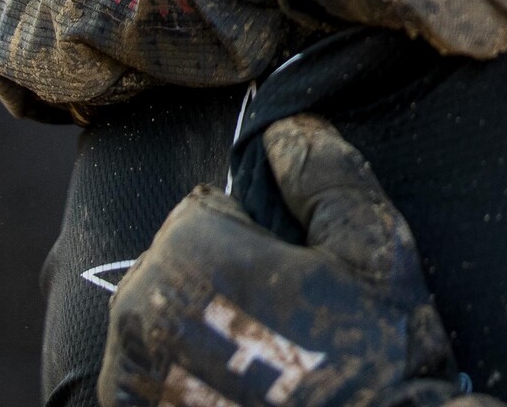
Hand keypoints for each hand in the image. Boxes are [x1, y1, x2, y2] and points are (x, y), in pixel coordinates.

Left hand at [101, 115, 498, 406]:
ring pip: (154, 324)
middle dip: (216, 280)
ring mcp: (130, 384)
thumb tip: (285, 126)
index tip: (292, 276)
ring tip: (262, 363)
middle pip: (170, 267)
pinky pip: (148, 380)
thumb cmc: (375, 359)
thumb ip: (325, 174)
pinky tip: (236, 394)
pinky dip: (182, 381)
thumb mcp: (375, 250)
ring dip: (194, 332)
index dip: (253, 236)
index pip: (199, 212)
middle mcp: (137, 322)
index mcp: (189, 260)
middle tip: (283, 323)